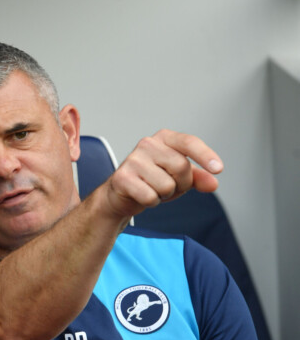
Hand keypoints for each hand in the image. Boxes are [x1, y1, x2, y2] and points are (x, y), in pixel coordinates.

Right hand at [101, 129, 222, 218]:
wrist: (122, 194)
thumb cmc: (152, 181)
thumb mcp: (180, 177)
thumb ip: (198, 178)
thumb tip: (213, 183)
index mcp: (164, 138)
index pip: (189, 142)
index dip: (205, 155)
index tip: (218, 169)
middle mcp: (147, 144)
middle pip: (181, 167)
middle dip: (181, 184)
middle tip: (169, 186)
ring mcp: (133, 160)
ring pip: (167, 185)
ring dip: (164, 195)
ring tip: (153, 189)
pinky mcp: (122, 177)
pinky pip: (150, 197)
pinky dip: (151, 202)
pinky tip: (142, 195)